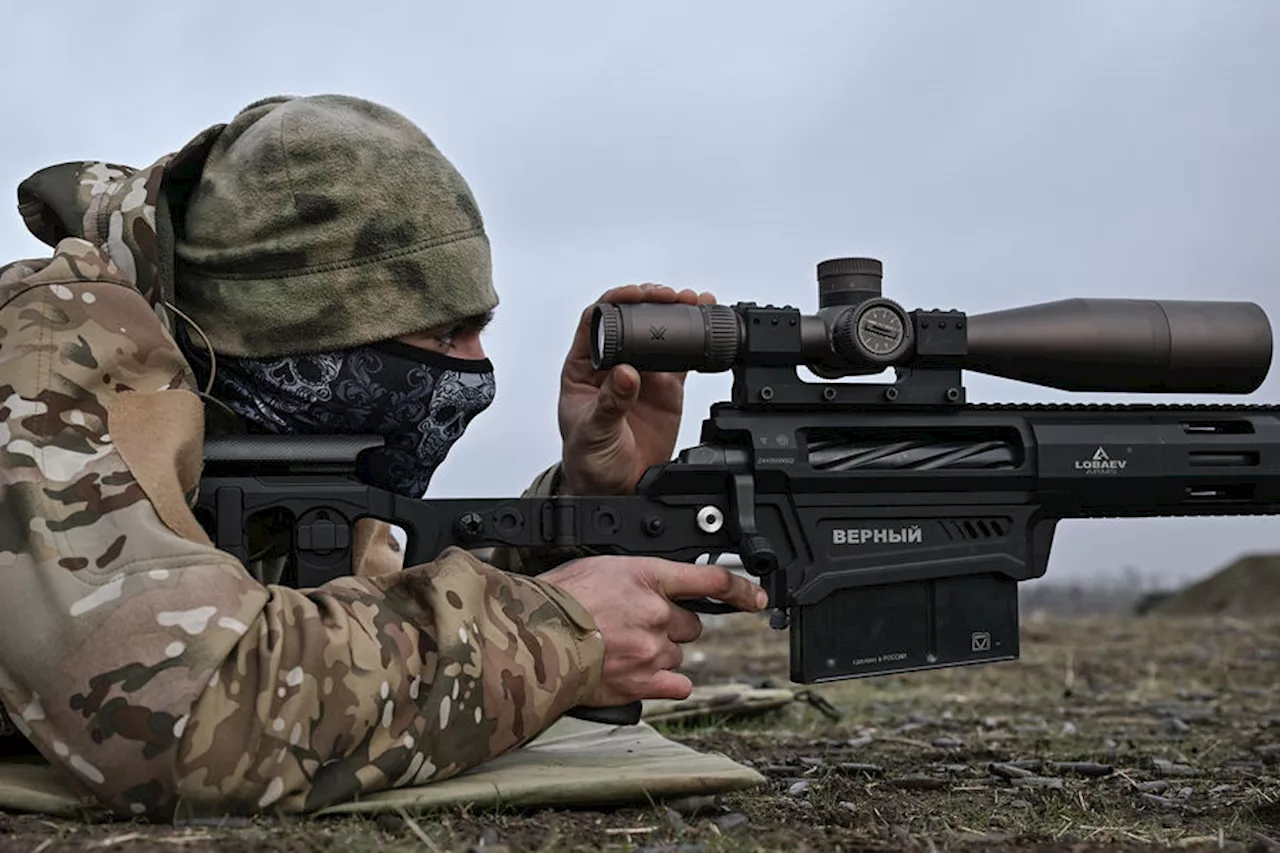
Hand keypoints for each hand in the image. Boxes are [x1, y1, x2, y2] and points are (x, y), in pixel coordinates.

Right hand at [541, 557, 766, 705]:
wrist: (534, 636)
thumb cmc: (555, 599)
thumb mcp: (598, 568)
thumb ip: (633, 578)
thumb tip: (643, 587)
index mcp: (647, 577)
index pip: (709, 578)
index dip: (738, 588)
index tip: (755, 598)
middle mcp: (657, 613)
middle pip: (691, 625)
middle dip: (670, 626)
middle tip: (636, 626)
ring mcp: (653, 650)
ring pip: (677, 656)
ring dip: (659, 654)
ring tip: (622, 649)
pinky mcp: (644, 682)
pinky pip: (677, 686)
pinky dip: (663, 683)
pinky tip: (640, 675)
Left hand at [558, 283, 715, 495]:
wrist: (614, 488)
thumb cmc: (589, 459)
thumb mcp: (594, 432)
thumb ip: (610, 403)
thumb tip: (626, 373)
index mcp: (583, 367)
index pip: (596, 321)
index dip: (615, 301)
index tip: (635, 295)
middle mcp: (613, 363)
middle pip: (631, 318)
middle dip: (652, 301)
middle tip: (671, 296)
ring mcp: (641, 373)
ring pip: (658, 332)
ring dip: (676, 314)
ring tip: (696, 302)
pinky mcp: (665, 388)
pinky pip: (681, 358)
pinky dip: (695, 341)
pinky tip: (706, 326)